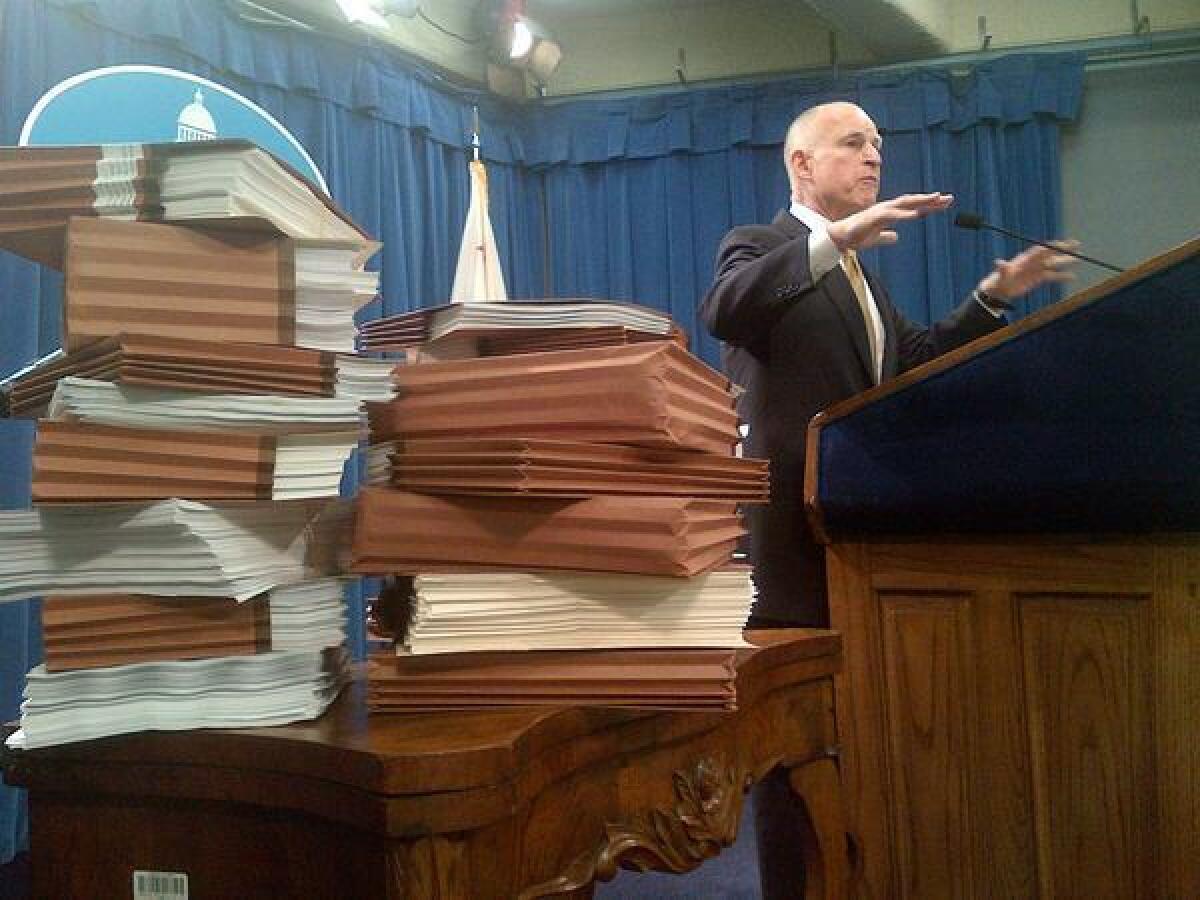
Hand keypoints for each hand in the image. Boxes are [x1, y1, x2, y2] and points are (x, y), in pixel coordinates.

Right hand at [827, 193, 953, 250]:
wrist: (838, 237)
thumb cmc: (855, 236)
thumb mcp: (875, 239)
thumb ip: (886, 237)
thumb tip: (895, 237)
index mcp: (889, 213)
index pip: (913, 207)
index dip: (929, 205)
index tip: (945, 204)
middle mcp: (887, 208)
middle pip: (913, 201)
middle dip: (931, 200)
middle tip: (949, 198)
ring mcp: (880, 211)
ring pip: (904, 203)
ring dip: (920, 201)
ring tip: (936, 199)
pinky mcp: (873, 217)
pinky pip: (891, 214)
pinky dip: (904, 214)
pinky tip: (916, 214)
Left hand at [976, 241, 1079, 298]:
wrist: (1001, 289)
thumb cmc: (1000, 280)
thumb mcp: (1001, 274)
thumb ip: (1002, 268)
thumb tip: (998, 262)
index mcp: (1026, 258)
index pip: (1041, 250)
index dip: (1050, 247)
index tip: (1061, 244)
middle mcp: (1034, 262)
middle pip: (1051, 253)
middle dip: (1063, 249)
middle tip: (1076, 244)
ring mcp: (1038, 269)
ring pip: (1055, 263)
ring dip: (1066, 261)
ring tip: (1079, 259)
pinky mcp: (1039, 278)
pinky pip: (1053, 276)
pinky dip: (1062, 276)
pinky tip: (1072, 276)